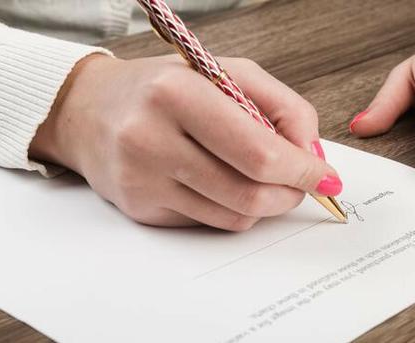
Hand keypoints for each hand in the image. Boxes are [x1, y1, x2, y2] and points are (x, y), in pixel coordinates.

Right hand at [30, 54, 341, 229]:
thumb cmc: (165, 87)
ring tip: (265, 179)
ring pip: (234, 216)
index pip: (259, 152)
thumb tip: (313, 155)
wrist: (89, 109)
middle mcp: (151, 139)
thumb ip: (282, 107)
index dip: (302, 171)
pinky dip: (232, 208)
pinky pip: (209, 223)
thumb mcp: (227, 73)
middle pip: (250, 193)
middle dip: (290, 193)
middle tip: (302, 183)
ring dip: (266, 203)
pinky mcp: (140, 209)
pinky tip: (223, 182)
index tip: (325, 176)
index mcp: (176, 94)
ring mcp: (142, 180)